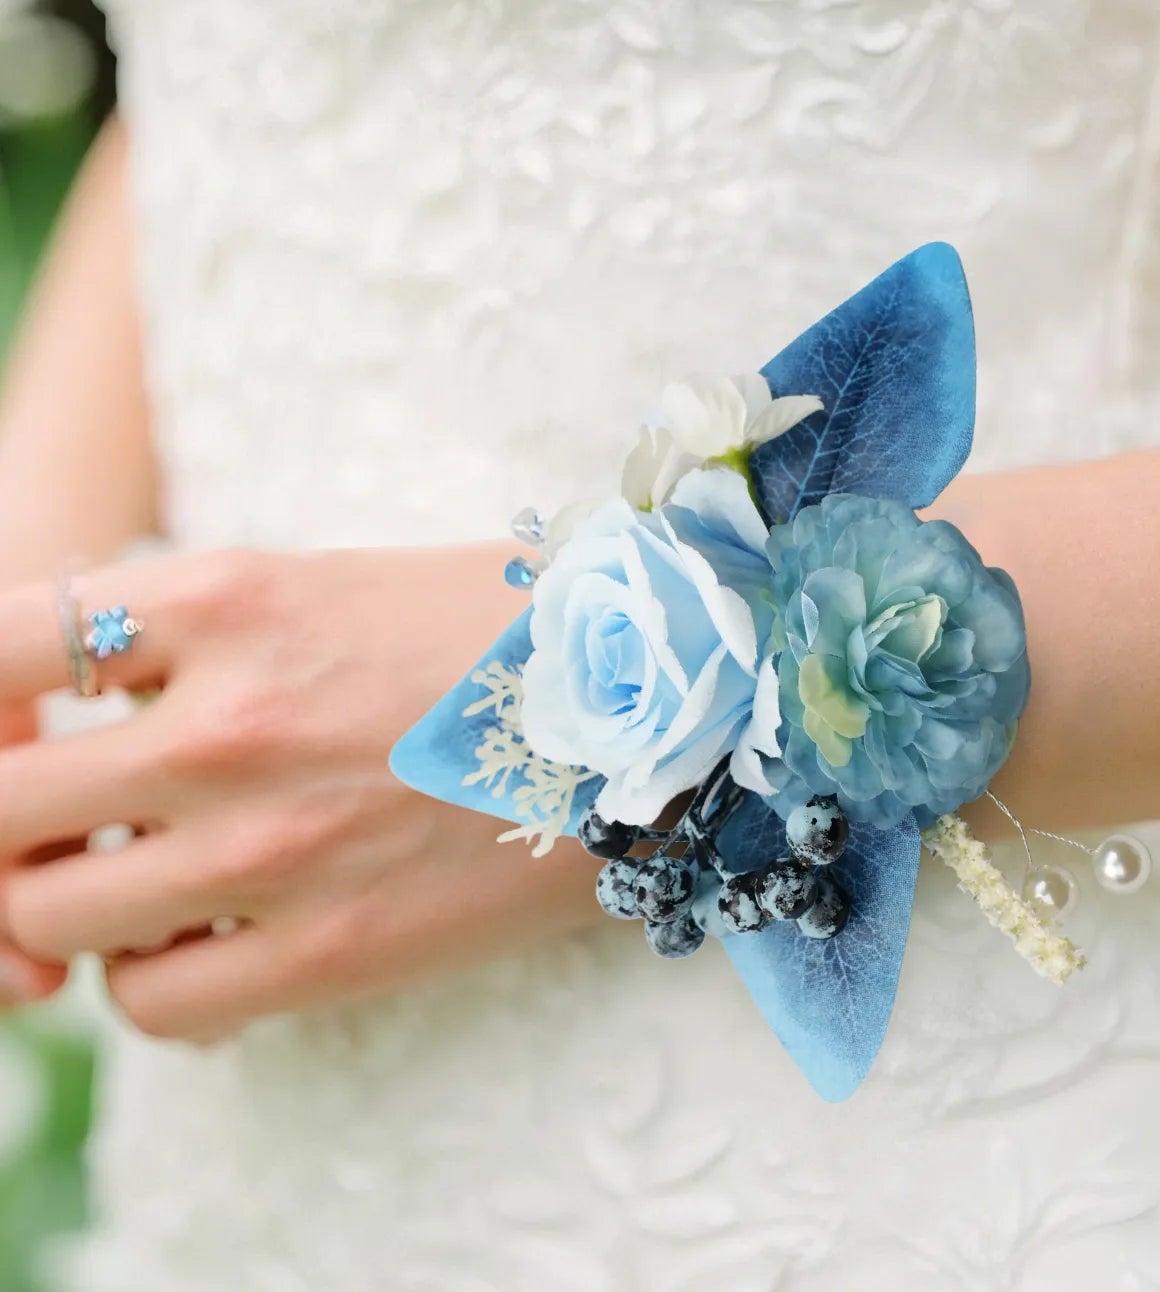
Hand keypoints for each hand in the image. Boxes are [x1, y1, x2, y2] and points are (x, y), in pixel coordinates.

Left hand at [0, 548, 599, 1040]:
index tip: (25, 719)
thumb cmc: (509, 627)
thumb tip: (84, 708)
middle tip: (71, 815)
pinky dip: (158, 976)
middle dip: (11, 815)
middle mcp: (228, 721)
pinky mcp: (327, 952)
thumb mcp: (340, 581)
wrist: (669, 706)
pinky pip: (152, 1003)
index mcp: (233, 596)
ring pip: (50, 916)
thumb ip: (197, 634)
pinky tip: (220, 933)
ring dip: (77, 900)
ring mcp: (270, 845)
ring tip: (157, 871)